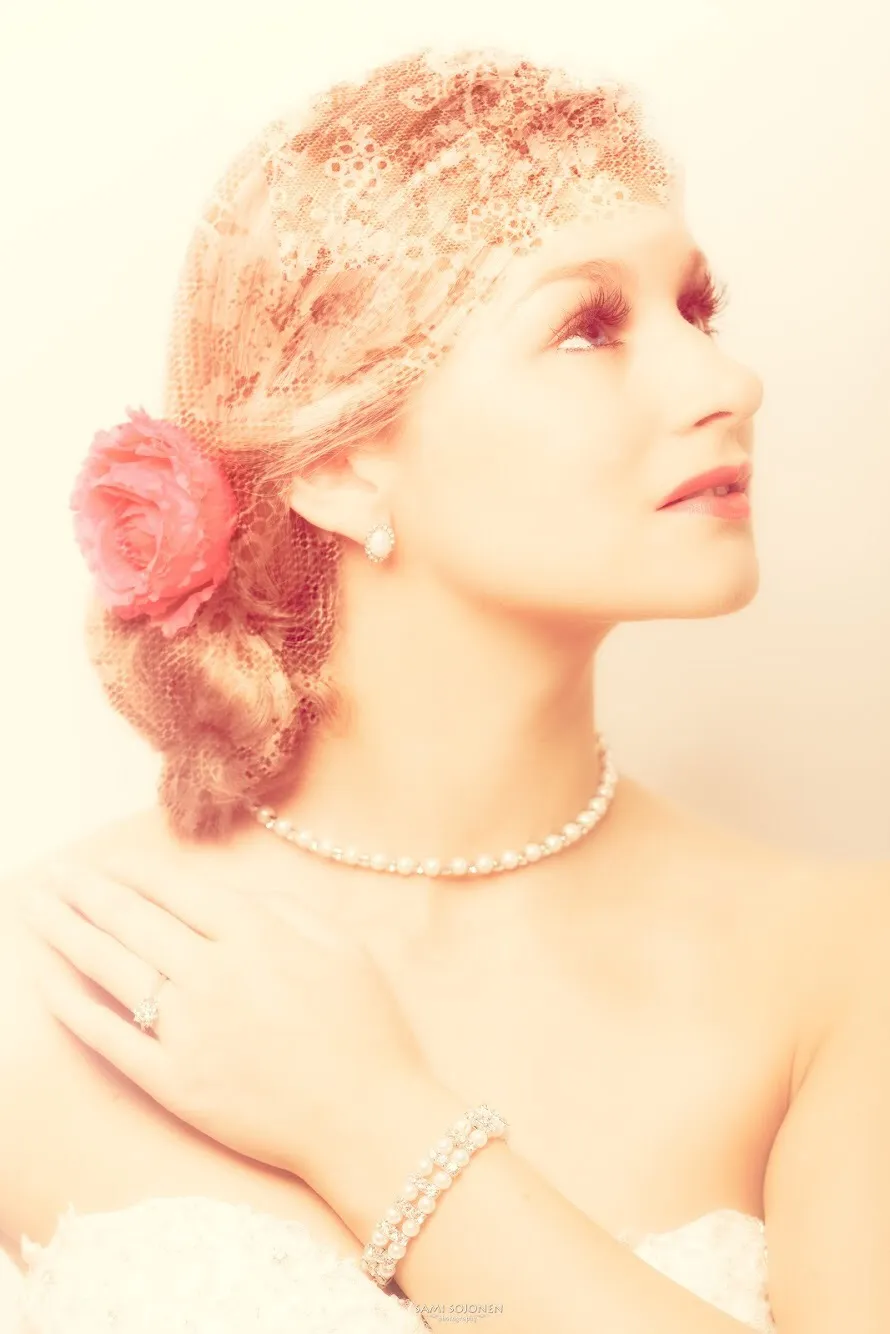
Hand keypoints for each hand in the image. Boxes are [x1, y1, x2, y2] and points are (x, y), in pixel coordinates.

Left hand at [23, 856, 428, 1187]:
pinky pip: (108, 1037)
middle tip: (53, 873)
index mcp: (257, 935)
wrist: (370, 1121)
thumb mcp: (343, 946)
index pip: (174, 890)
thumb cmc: (368, 1030)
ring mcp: (189, 1031)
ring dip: (65, 931)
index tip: (102, 860)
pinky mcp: (175, 1084)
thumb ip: (285, 909)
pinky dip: (71, 1004)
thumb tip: (228, 893)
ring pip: (110, 969)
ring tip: (35, 908)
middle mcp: (214, 975)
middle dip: (85, 891)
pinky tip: (44, 978)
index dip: (131, 872)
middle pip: (132, 921)